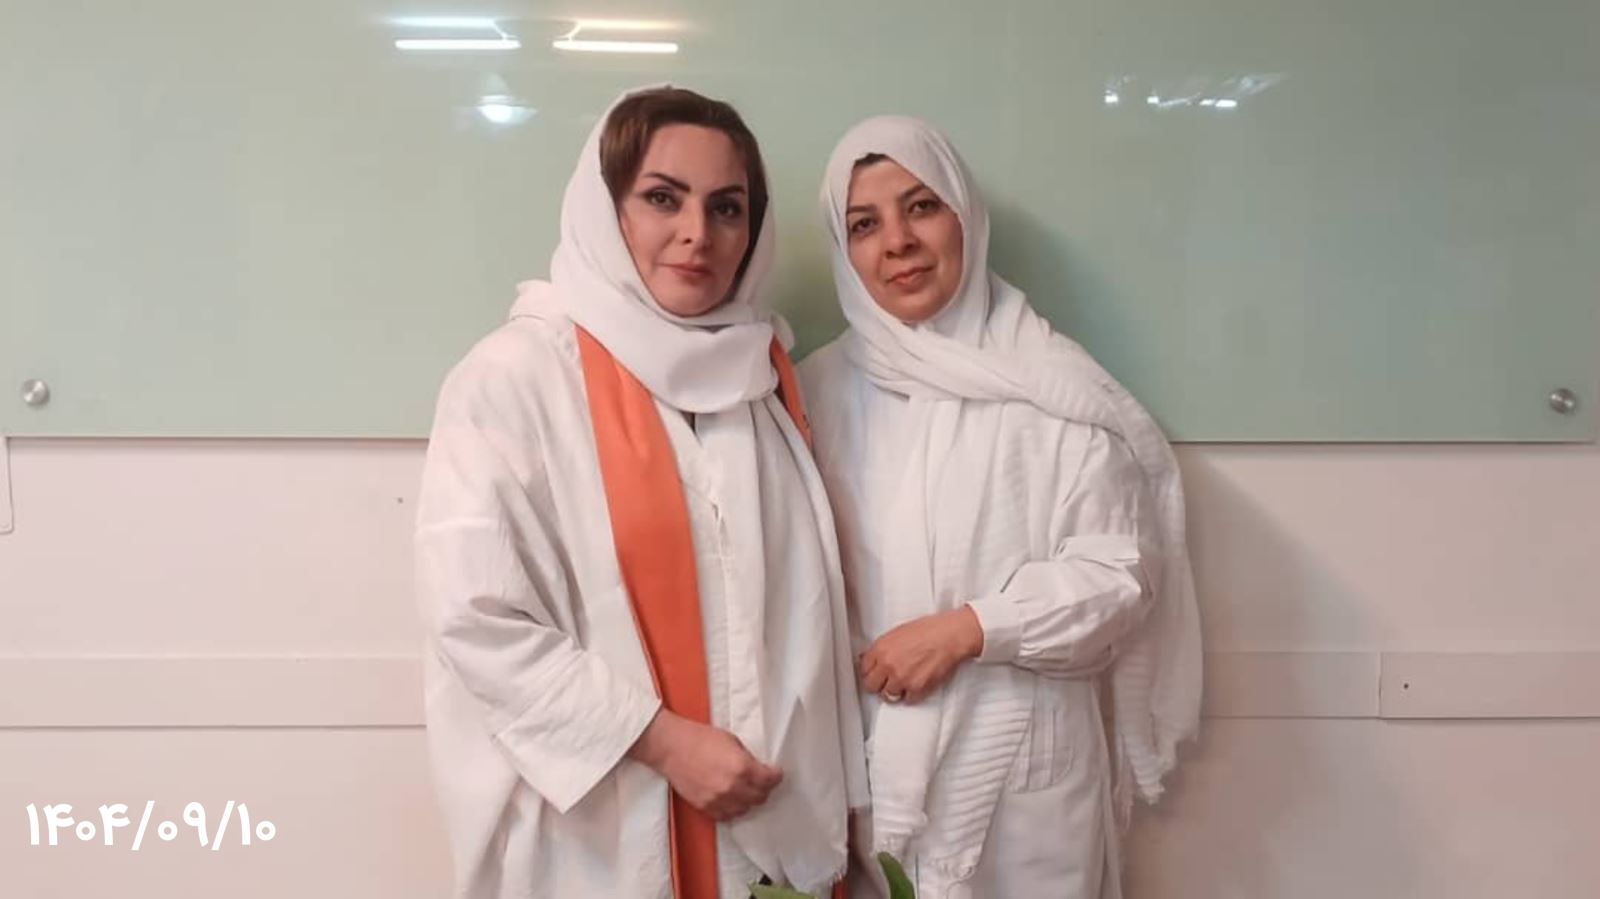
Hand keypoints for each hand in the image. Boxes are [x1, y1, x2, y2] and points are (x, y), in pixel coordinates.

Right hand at [628, 710, 782, 820]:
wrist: (671, 747)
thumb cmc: (699, 738)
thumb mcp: (732, 741)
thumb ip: (747, 758)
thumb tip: (757, 769)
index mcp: (742, 767)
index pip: (770, 780)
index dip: (776, 776)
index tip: (776, 773)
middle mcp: (732, 787)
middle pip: (760, 797)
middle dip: (764, 788)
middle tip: (762, 781)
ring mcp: (718, 800)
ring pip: (745, 809)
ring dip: (748, 800)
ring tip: (745, 791)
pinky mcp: (705, 807)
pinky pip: (726, 816)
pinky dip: (732, 809)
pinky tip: (731, 800)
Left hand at [859, 605, 984, 704]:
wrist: (950, 635)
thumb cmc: (929, 630)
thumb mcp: (898, 632)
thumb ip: (883, 648)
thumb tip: (872, 658)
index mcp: (881, 648)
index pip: (863, 669)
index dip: (869, 672)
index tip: (873, 674)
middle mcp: (888, 664)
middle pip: (871, 686)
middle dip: (878, 684)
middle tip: (885, 681)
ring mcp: (902, 678)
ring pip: (888, 696)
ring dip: (895, 691)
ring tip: (903, 683)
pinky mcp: (917, 688)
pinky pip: (908, 700)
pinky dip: (912, 695)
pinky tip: (916, 685)